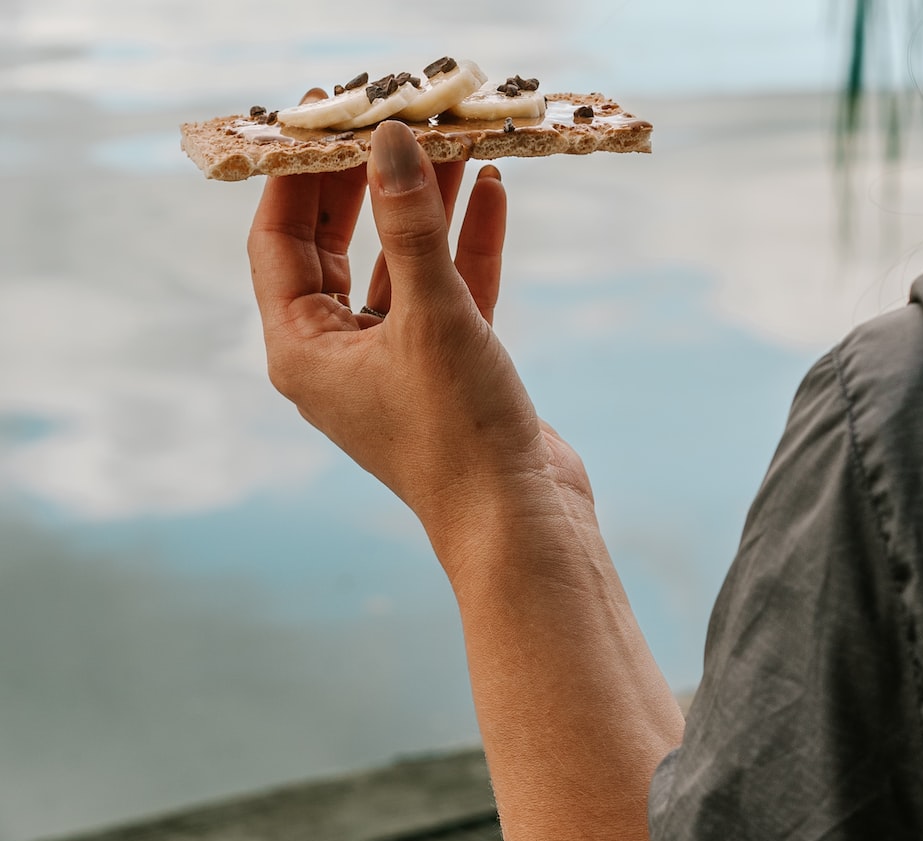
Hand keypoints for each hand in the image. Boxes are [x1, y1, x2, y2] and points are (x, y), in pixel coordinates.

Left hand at [247, 113, 588, 546]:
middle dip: (366, 184)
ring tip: (450, 144)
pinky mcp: (449, 370)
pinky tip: (490, 194)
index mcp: (302, 349)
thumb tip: (390, 141)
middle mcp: (338, 354)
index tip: (326, 116)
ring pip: (401, 264)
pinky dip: (467, 246)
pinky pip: (450, 291)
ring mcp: (395, 362)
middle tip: (386, 120)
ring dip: (425, 208)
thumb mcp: (431, 316)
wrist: (520, 520)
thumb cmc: (458, 433)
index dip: (298, 175)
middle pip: (337, 246)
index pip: (280, 240)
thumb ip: (411, 225)